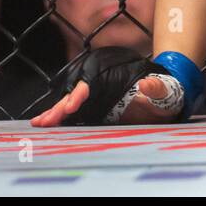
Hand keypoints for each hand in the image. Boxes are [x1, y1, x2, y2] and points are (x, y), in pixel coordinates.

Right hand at [30, 46, 186, 126]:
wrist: (165, 97)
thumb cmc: (164, 92)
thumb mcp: (165, 90)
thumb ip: (157, 87)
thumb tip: (145, 84)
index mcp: (113, 81)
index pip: (91, 85)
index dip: (80, 94)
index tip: (73, 105)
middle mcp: (102, 89)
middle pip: (76, 96)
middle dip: (61, 107)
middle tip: (46, 120)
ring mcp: (98, 100)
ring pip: (71, 105)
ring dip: (55, 113)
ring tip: (39, 122)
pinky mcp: (97, 111)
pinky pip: (75, 115)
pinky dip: (60, 119)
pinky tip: (45, 124)